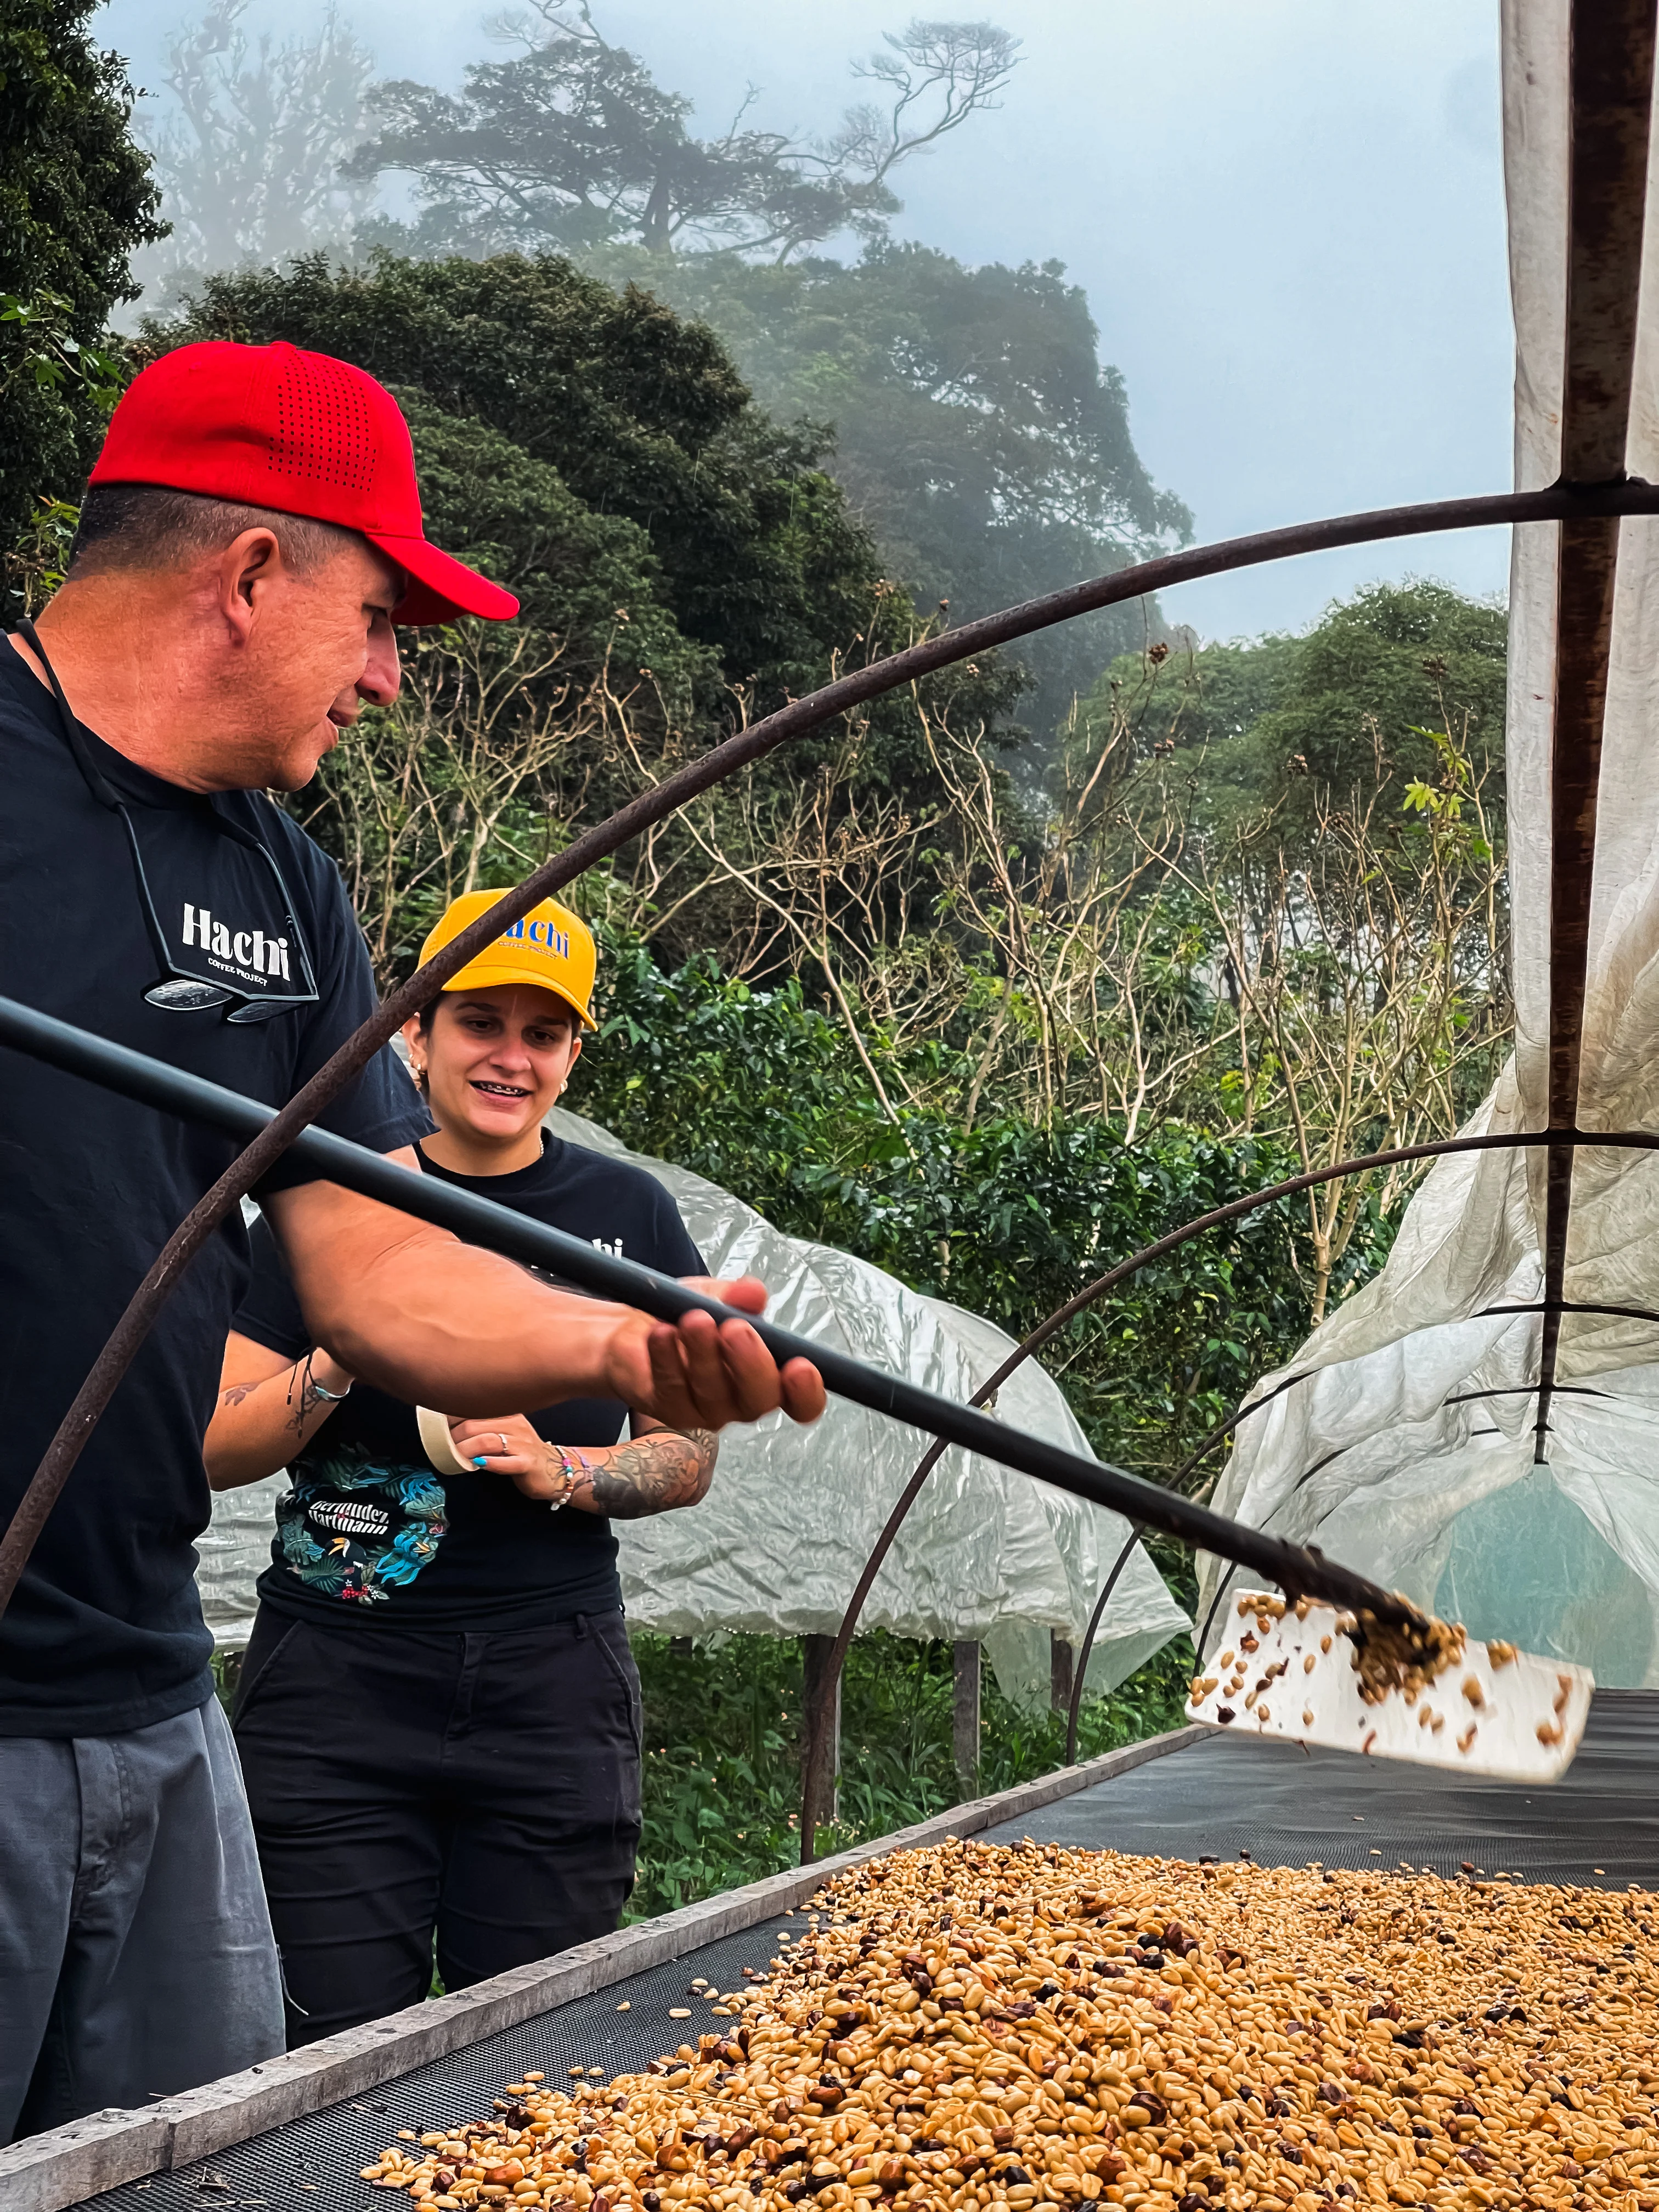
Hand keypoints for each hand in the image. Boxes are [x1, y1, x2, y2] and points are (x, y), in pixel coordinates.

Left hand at [446, 1413, 570, 1500]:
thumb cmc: (522, 1453)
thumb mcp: (504, 1434)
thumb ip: (482, 1429)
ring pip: (487, 1440)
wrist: (555, 1470)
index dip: (451, 1418)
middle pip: (474, 1424)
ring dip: (464, 1450)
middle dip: (453, 1437)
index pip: (474, 1408)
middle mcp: (516, 1424)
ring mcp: (523, 1444)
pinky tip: (478, 1465)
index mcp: (508, 1413)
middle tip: (442, 1448)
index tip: (437, 1428)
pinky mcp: (528, 1464)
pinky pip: (506, 1462)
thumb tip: (447, 1430)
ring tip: (454, 1458)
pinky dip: (489, 1463)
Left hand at [607, 1276, 825, 1431]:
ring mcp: (705, 1410)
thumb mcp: (715, 1295)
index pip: (801, 1401)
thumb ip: (736, 1296)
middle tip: (736, 1328)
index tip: (801, 1366)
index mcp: (768, 1375)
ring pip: (712, 1394)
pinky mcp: (667, 1408)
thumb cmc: (689, 1313)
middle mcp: (742, 1399)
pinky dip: (666, 1357)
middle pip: (759, 1400)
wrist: (636, 1326)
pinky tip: (661, 1332)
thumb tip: (753, 1292)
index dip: (806, 1392)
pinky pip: (671, 1389)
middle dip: (750, 1364)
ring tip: (693, 1318)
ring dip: (704, 1354)